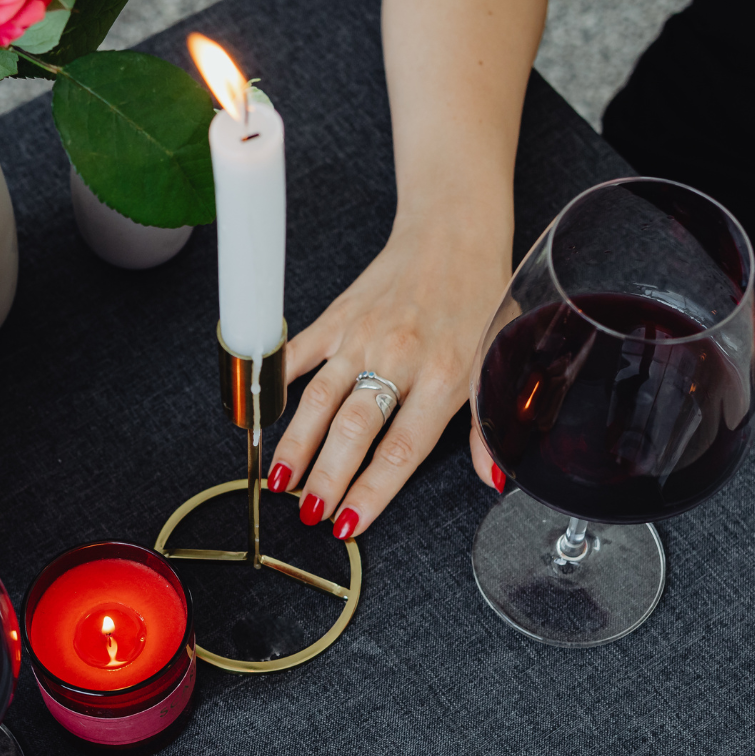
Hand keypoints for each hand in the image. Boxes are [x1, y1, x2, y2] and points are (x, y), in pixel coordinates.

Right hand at [270, 224, 509, 537]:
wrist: (453, 231)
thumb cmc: (479, 296)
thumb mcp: (498, 360)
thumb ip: (489, 424)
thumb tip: (495, 477)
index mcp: (444, 376)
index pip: (401, 450)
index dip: (371, 492)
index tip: (348, 524)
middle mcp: (399, 358)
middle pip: (352, 430)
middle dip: (326, 478)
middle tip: (307, 513)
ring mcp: (362, 336)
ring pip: (317, 400)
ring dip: (295, 445)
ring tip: (277, 482)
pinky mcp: (337, 316)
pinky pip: (297, 354)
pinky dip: (274, 384)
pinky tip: (257, 417)